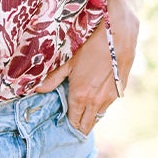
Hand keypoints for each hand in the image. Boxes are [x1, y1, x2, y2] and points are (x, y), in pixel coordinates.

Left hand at [35, 0, 138, 134]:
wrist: (118, 32)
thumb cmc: (90, 44)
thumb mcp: (68, 61)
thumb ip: (53, 79)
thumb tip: (36, 89)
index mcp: (80, 97)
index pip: (74, 123)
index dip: (69, 124)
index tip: (64, 121)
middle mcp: (96, 101)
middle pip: (87, 125)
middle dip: (80, 123)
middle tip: (73, 118)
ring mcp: (111, 97)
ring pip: (99, 115)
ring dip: (92, 114)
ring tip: (84, 107)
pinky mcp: (121, 89)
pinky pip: (109, 104)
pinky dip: (102, 103)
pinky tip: (97, 93)